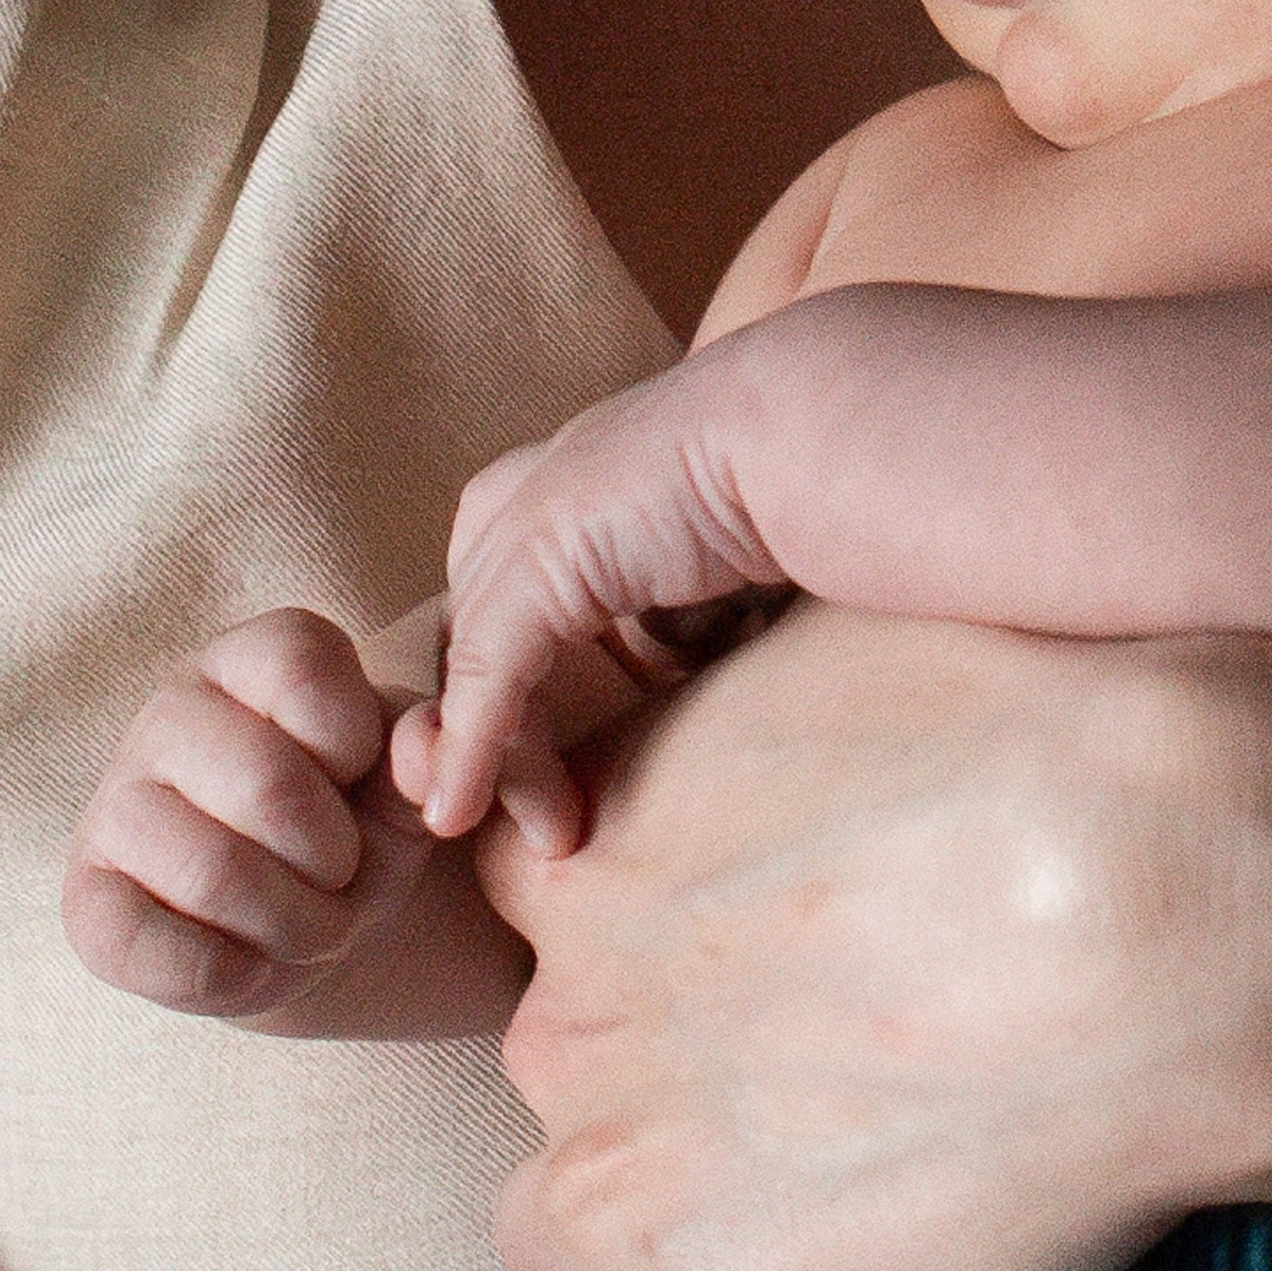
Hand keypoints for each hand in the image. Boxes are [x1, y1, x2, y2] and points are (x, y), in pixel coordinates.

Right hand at [63, 607, 472, 1029]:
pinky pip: (141, 944)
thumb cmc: (357, 822)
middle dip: (334, 861)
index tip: (360, 781)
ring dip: (292, 925)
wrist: (302, 920)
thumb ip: (425, 752)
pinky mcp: (85, 896)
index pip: (302, 667)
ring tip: (311, 927)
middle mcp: (171, 711)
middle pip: (264, 782)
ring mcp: (115, 802)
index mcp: (252, 657)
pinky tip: (250, 965)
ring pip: (211, 871)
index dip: (355, 744)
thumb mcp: (407, 783)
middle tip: (345, 881)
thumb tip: (425, 745)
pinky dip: (222, 975)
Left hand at [397, 367, 783, 850]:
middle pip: (476, 642)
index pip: (503, 604)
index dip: (513, 692)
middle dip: (497, 738)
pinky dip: (470, 752)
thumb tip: (673, 665)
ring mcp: (525, 522)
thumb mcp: (709, 561)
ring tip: (555, 833)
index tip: (562, 771)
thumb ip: (662, 604)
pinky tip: (458, 812)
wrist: (813, 437)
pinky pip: (484, 678)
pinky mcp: (535, 564)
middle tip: (549, 820)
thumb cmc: (798, 488)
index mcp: (569, 476)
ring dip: (502, 766)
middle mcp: (531, 492)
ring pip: (475, 670)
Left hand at [476, 601, 1271, 1270]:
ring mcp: (619, 1190)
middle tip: (833, 1062)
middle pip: (561, 1067)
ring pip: (560, 1225)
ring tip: (825, 1190)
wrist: (1172, 908)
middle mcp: (567, 1022)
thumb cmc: (1041, 747)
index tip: (751, 946)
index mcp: (589, 856)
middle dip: (660, 1069)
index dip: (640, 929)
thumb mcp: (834, 653)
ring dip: (655, 1217)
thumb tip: (722, 743)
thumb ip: (724, 720)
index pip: (534, 911)